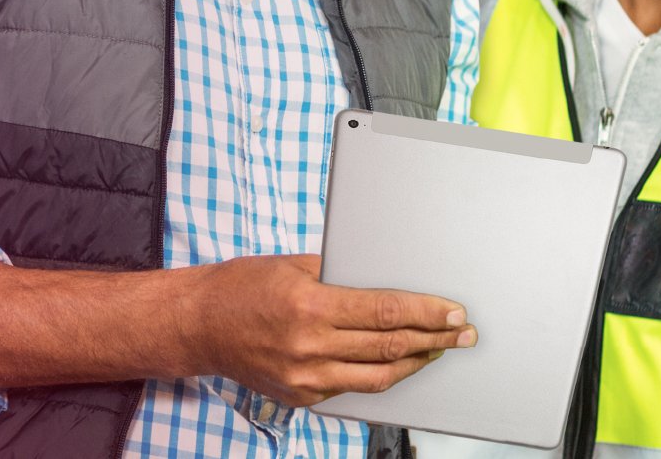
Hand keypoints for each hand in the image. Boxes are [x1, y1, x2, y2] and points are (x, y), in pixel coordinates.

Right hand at [190, 253, 476, 406]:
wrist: (198, 325)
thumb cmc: (240, 286)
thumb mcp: (291, 265)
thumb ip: (338, 274)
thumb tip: (385, 279)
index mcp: (310, 305)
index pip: (385, 312)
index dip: (427, 313)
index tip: (453, 312)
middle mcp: (310, 346)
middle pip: (390, 346)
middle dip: (434, 339)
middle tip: (462, 334)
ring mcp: (306, 377)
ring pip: (379, 376)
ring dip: (416, 363)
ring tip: (438, 351)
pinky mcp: (302, 395)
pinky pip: (353, 387)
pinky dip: (379, 374)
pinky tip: (396, 363)